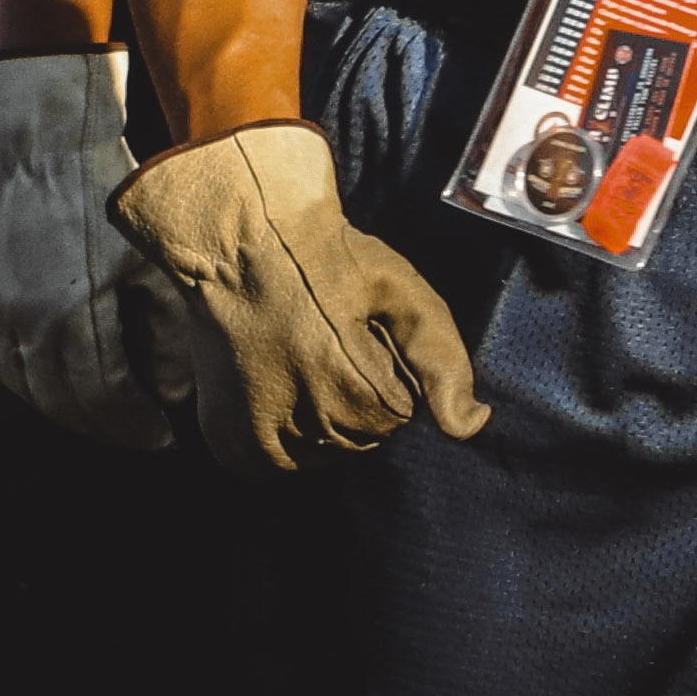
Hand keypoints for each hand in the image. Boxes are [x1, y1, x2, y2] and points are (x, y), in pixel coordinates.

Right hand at [0, 49, 184, 447]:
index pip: (107, 402)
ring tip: (96, 411)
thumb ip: (167, 333)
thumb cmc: (105, 192)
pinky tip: (46, 374)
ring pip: (22, 387)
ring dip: (61, 409)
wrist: (37, 139)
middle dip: (105, 428)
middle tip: (135, 434)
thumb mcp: (151, 259)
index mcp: (74, 315)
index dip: (137, 427)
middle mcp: (24, 322)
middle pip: (64, 405)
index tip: (162, 434)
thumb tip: (170, 392)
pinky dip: (18, 375)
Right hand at [111, 121, 485, 471]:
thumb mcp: (399, 289)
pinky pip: (279, 463)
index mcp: (348, 392)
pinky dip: (285, 435)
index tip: (357, 330)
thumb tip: (470, 427)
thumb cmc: (322, 254)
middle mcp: (299, 427)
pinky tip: (277, 385)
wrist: (232, 233)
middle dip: (355, 397)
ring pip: (322, 454)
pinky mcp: (226, 442)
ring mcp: (255, 440)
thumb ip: (442, 360)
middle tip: (324, 339)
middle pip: (359, 439)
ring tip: (296, 357)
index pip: (398, 417)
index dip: (385, 370)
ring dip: (320, 418)